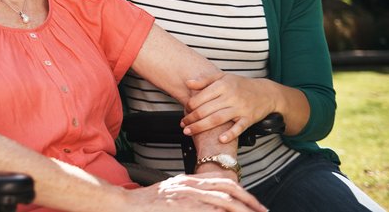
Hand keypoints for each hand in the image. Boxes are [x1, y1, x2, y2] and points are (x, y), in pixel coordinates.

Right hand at [127, 174, 266, 210]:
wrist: (126, 204)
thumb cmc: (147, 203)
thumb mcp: (172, 193)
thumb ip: (190, 196)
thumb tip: (209, 205)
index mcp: (189, 180)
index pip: (223, 182)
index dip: (242, 191)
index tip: (254, 203)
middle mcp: (191, 185)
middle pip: (228, 188)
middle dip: (249, 200)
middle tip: (262, 211)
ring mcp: (187, 196)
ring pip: (223, 200)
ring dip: (241, 209)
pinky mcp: (183, 207)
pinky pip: (208, 210)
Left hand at [182, 74, 273, 142]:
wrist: (266, 92)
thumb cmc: (241, 85)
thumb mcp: (223, 77)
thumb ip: (205, 80)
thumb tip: (188, 83)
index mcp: (222, 85)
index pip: (201, 97)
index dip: (189, 105)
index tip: (184, 111)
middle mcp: (230, 96)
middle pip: (206, 110)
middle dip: (191, 118)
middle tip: (182, 124)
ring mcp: (240, 108)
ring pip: (217, 119)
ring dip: (201, 127)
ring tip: (188, 132)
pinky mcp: (248, 118)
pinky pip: (238, 127)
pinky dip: (230, 134)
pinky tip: (220, 139)